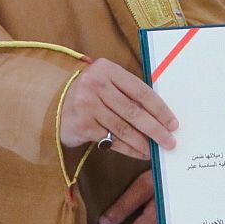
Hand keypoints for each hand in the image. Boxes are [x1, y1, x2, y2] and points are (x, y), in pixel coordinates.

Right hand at [60, 58, 177, 158]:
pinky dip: (128, 149)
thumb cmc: (89, 93)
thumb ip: (127, 92)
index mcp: (107, 69)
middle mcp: (95, 85)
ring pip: (123, 128)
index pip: (140, 90)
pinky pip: (111, 140)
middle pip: (133, 111)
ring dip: (143, 142)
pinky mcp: (82, 125)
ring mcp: (87, 105)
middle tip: (170, 141)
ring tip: (156, 150)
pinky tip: (139, 153)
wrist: (51, 103)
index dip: (159, 108)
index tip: (173, 122)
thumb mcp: (106, 82)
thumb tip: (160, 115)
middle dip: (155, 128)